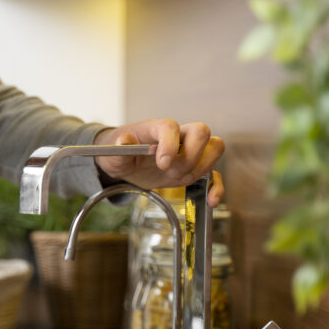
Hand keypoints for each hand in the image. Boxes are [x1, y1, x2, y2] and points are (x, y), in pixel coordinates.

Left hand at [93, 119, 224, 206]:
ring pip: (214, 148)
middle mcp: (178, 136)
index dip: (170, 144)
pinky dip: (216, 188)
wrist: (124, 163)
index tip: (162, 163)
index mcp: (156, 128)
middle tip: (169, 171)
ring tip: (177, 179)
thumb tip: (124, 140)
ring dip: (201, 169)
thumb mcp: (113, 153)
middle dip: (190, 157)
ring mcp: (188, 152)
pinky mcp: (192, 169)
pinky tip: (210, 201)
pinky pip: (214, 175)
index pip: (171, 127)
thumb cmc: (119, 153)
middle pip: (202, 132)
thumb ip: (120, 147)